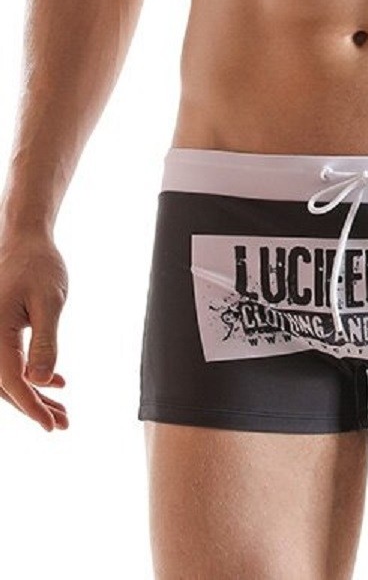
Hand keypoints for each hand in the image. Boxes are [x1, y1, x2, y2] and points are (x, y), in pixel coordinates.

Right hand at [0, 230, 68, 430]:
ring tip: (62, 411)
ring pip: (5, 376)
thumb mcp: (50, 303)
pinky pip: (7, 361)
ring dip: (32, 394)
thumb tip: (39, 381)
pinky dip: (29, 375)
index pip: (11, 381)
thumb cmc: (39, 266)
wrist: (25, 240)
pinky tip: (56, 382)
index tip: (52, 426)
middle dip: (33, 407)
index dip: (32, 406)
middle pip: (5, 384)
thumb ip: (45, 341)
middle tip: (63, 424)